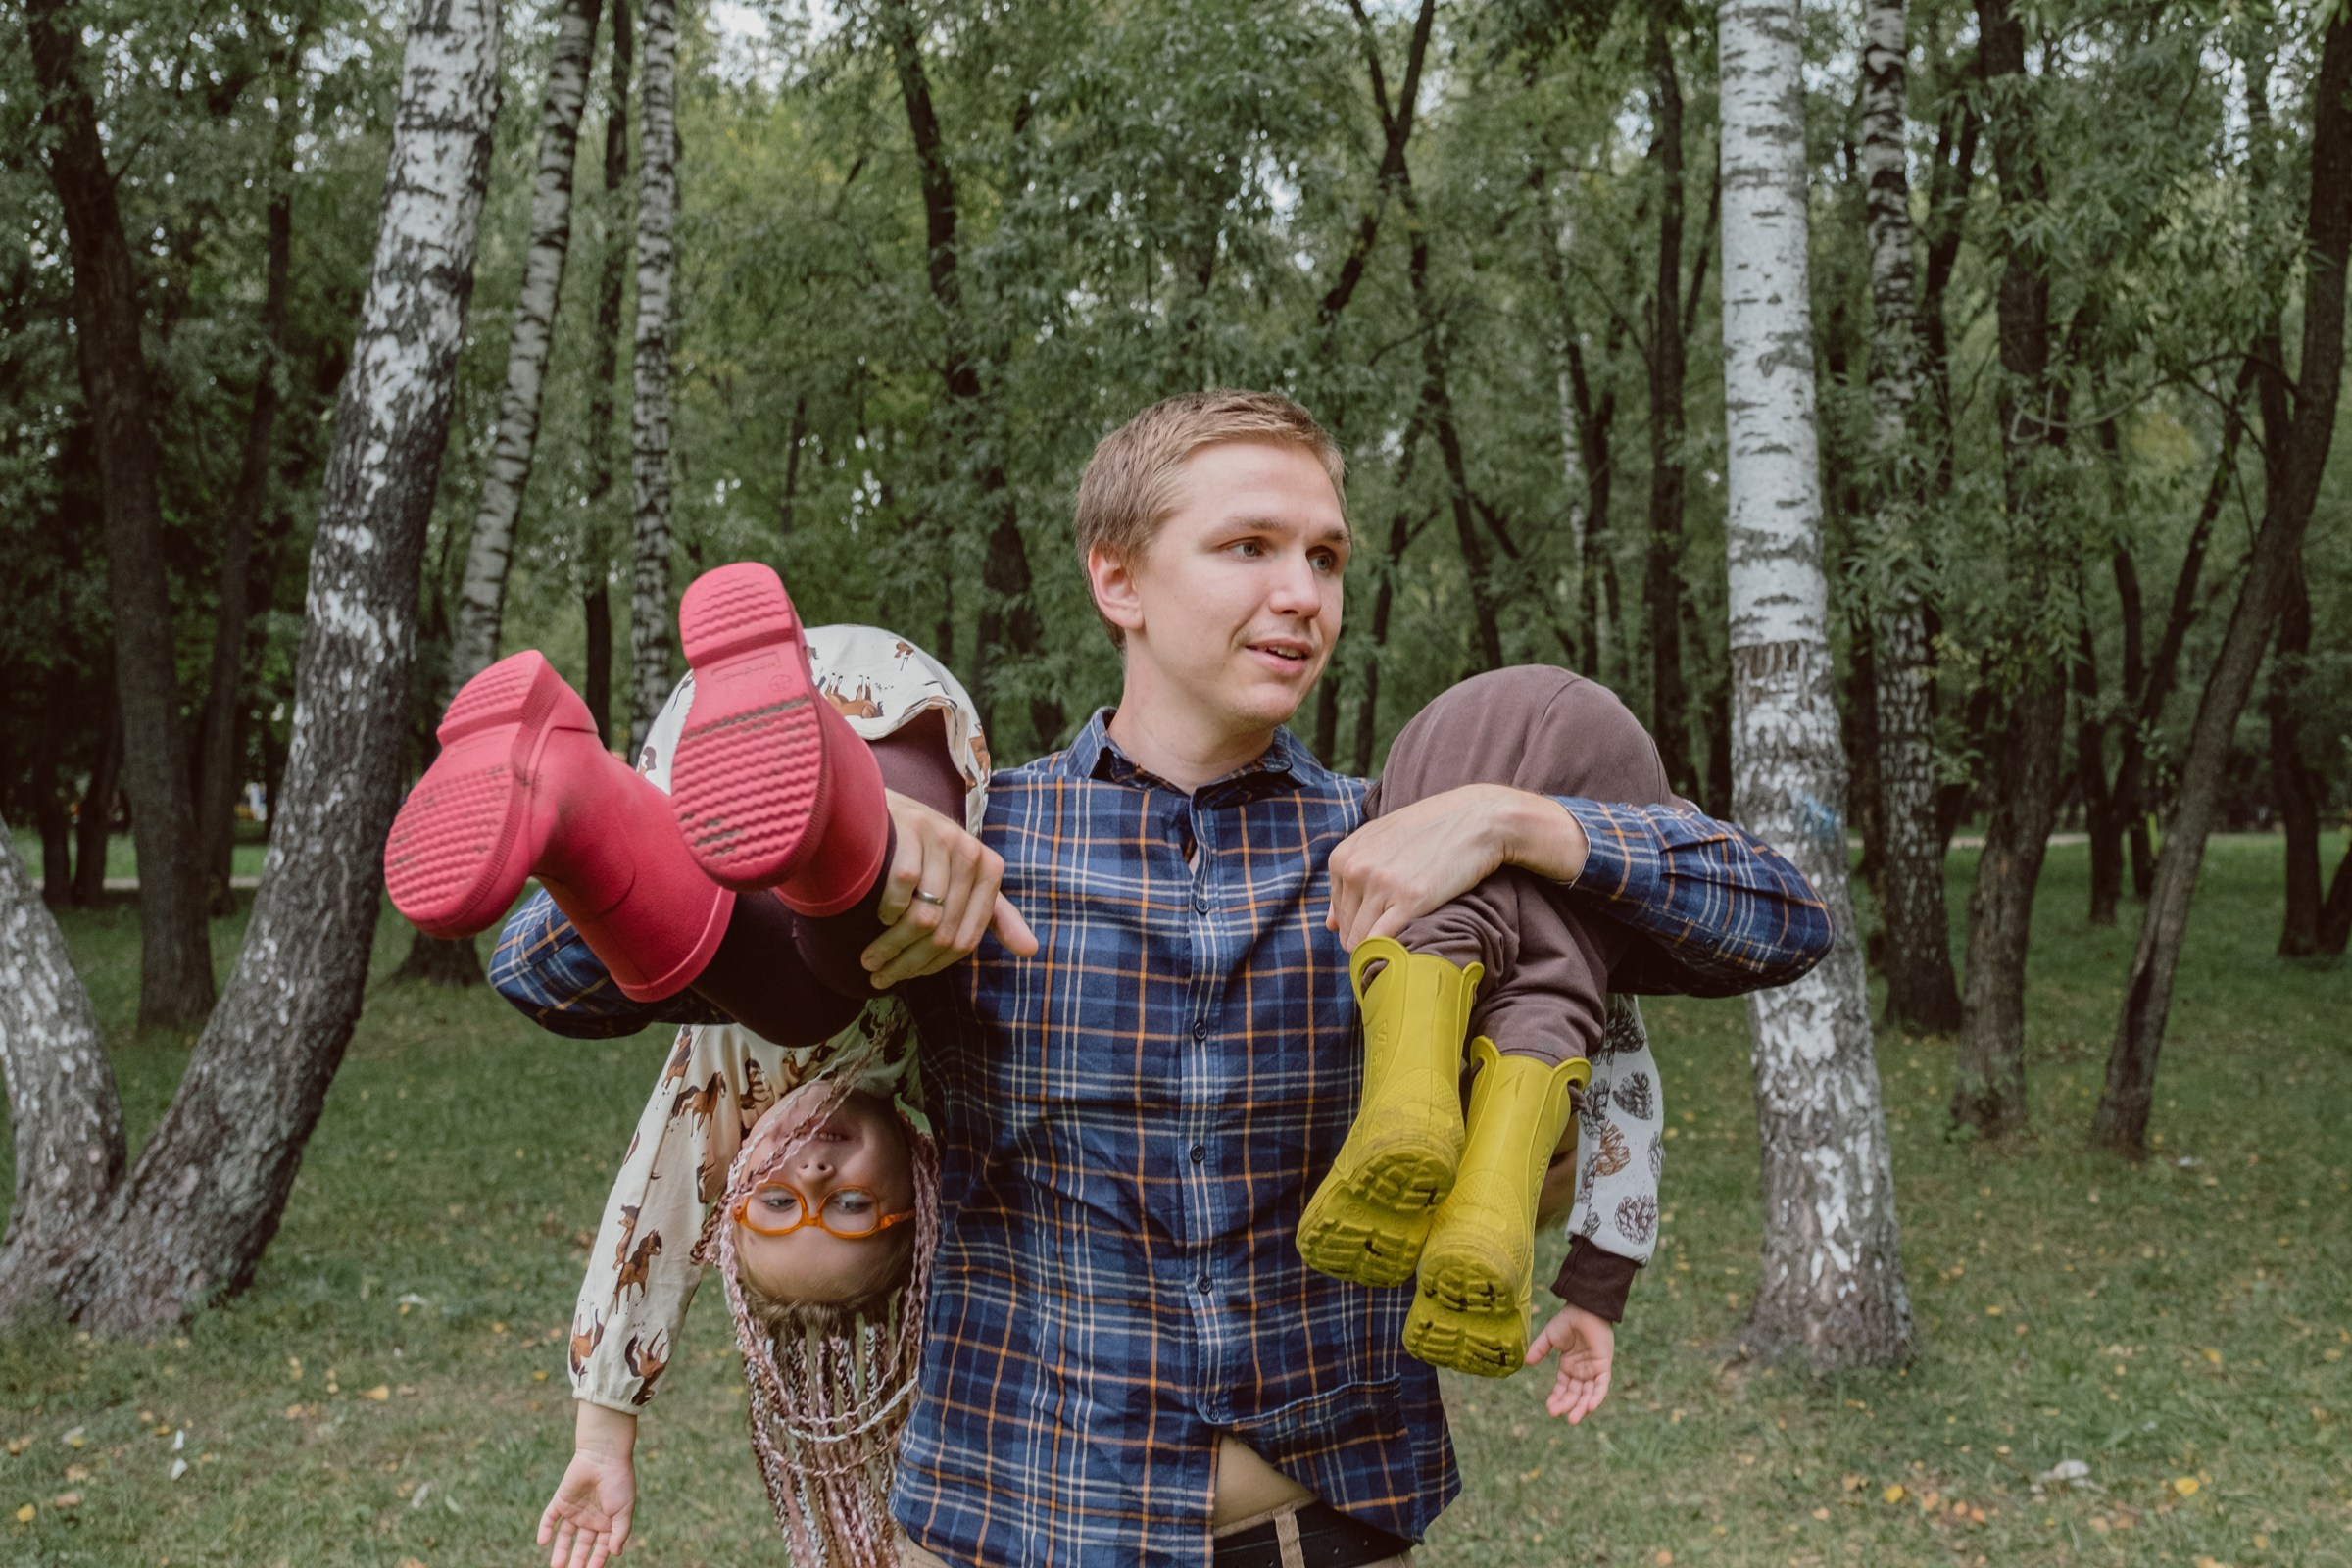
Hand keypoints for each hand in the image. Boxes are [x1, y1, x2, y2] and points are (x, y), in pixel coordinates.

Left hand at [537, 1445, 635, 1567]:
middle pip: (581, 1545)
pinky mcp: (561, 1500)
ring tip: (557, 1565)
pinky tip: (543, 1542)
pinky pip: (550, 1518)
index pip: (601, 1547)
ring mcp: (575, 1510)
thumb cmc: (619, 1481)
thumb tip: (615, 1553)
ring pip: (565, 1536)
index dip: (597, 1560)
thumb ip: (620, 1532)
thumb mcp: (625, 1510)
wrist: (604, 1455)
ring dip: (560, 1550)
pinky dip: (545, 1529)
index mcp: (607, 1521)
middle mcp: (590, 1518)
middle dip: (577, 1560)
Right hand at [863, 791, 1038, 986]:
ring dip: (890, 945)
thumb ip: (996, 916)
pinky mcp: (912, 827)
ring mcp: (942, 837)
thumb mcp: (967, 881)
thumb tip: (1031, 951)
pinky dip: (888, 908)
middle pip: (942, 932)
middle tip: (879, 975)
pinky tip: (877, 915)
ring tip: (869, 959)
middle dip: (906, 962)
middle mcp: (971, 852)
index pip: (966, 939)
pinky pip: (903, 884)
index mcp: (990, 870)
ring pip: (923, 916)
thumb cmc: (927, 853)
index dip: (933, 966)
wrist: (888, 808)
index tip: (906, 978)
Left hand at [1327, 785, 1587, 949]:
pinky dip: (1392, 953)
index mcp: (1343, 857)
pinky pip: (1384, 943)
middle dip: (1370, 940)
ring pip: (1363, 942)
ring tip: (1407, 941)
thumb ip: (1350, 878)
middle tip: (1400, 936)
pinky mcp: (1410, 900)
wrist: (1477, 818)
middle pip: (1348, 931)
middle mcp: (1356, 869)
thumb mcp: (1380, 842)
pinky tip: (1410, 949)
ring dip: (1382, 949)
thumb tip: (1329, 925)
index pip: (1337, 914)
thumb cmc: (1430, 830)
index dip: (1362, 925)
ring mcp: (1381, 885)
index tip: (1387, 925)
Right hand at [1524, 1304, 1614, 1423]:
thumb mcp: (1550, 1337)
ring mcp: (1593, 1369)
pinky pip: (1601, 1386)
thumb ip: (1539, 1350)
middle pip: (1574, 1394)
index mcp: (1569, 1365)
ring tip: (1572, 1419)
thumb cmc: (1568, 1320)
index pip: (1563, 1387)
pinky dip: (1596, 1397)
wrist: (1585, 1308)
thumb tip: (1526, 1363)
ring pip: (1588, 1394)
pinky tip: (1589, 1408)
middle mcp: (1581, 1371)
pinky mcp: (1604, 1366)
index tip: (1550, 1408)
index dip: (1557, 1398)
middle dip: (1566, 1405)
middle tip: (1556, 1414)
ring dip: (1581, 1407)